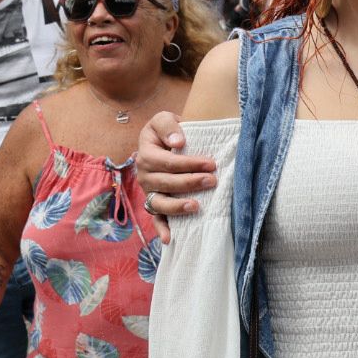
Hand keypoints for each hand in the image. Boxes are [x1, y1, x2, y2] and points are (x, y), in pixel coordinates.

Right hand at [136, 111, 214, 241]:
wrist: (166, 139)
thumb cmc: (169, 131)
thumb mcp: (164, 118)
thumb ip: (169, 126)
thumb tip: (178, 143)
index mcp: (146, 154)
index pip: (168, 162)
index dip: (190, 164)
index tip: (212, 163)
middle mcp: (144, 175)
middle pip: (166, 183)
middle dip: (190, 183)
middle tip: (213, 180)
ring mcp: (149, 192)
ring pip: (159, 204)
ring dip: (177, 207)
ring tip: (196, 206)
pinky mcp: (154, 203)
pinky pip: (156, 219)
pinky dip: (162, 229)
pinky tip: (170, 239)